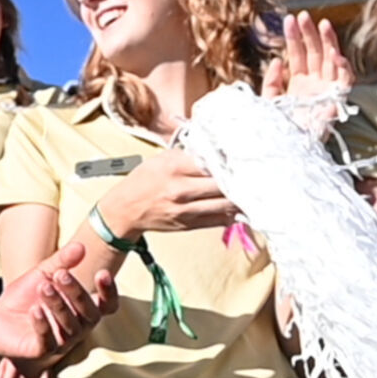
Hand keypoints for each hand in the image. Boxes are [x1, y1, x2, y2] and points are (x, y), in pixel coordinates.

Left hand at [0, 242, 116, 372]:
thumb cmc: (26, 298)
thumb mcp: (42, 274)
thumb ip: (62, 262)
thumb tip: (80, 246)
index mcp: (82, 309)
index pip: (107, 306)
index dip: (109, 292)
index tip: (102, 273)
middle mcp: (77, 328)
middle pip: (90, 315)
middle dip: (77, 293)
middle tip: (61, 274)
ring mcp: (61, 342)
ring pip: (70, 328)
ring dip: (58, 305)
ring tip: (44, 286)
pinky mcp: (40, 351)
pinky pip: (47, 341)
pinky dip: (43, 325)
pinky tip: (35, 310)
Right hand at [99, 149, 236, 236]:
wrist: (125, 210)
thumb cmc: (144, 181)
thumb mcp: (161, 159)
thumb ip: (188, 155)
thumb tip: (216, 153)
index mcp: (174, 168)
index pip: (211, 163)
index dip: (228, 161)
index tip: (240, 159)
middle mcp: (181, 190)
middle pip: (222, 184)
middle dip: (239, 180)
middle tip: (251, 175)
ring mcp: (185, 210)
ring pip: (224, 204)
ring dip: (239, 198)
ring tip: (249, 191)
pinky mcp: (188, 224)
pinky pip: (218, 220)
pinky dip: (230, 213)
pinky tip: (237, 206)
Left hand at [262, 11, 351, 136]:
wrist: (284, 152)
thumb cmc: (275, 130)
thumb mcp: (268, 103)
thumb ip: (271, 82)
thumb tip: (277, 60)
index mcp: (298, 84)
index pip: (298, 55)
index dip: (294, 38)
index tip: (288, 19)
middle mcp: (314, 86)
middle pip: (315, 54)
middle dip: (309, 34)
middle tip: (303, 15)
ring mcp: (326, 93)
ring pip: (331, 62)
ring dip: (329, 43)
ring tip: (323, 24)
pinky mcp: (335, 104)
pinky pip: (345, 84)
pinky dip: (343, 70)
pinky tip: (337, 56)